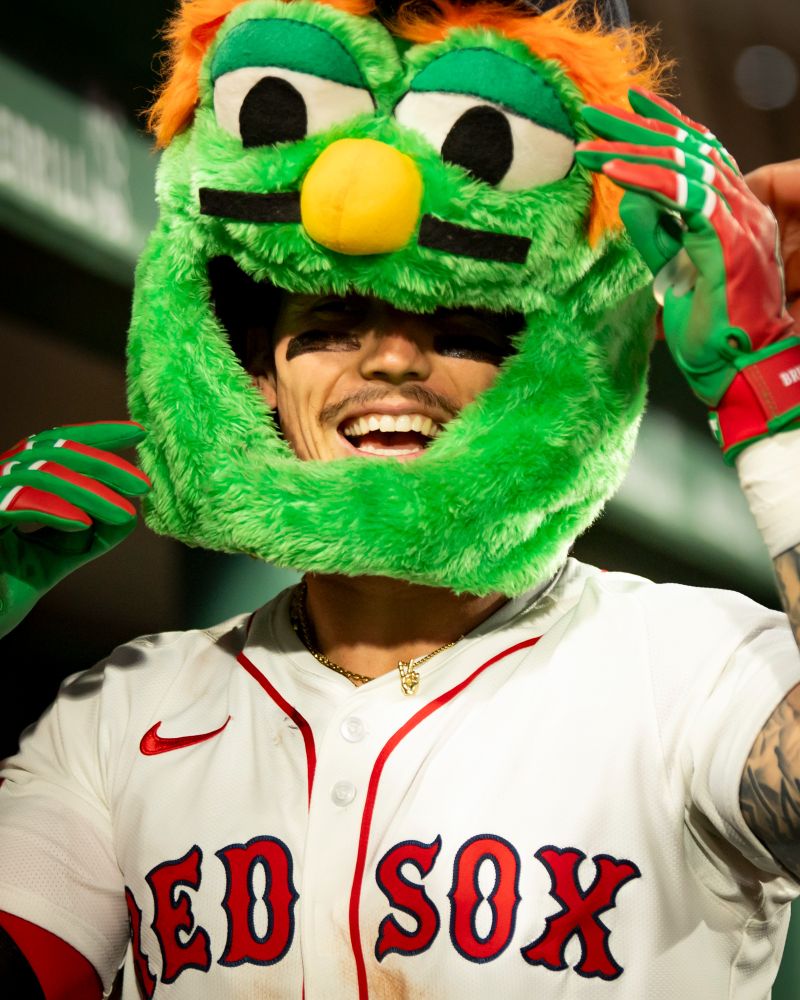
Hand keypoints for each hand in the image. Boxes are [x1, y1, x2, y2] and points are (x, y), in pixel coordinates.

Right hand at [0, 421, 150, 637]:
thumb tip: (131, 513)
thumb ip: (91, 536)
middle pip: (50, 450)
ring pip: (39, 473)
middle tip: (141, 482)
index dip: (96, 435)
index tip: (137, 434)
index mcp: (12, 484)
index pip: (54, 445)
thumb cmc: (5, 592)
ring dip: (88, 491)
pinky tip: (83, 522)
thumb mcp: (59, 556)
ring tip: (123, 512)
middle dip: (101, 463)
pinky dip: (54, 508)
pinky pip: (16, 502)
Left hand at [575, 88, 795, 409]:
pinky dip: (646, 180)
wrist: (737, 369)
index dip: (663, 125)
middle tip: (592, 112)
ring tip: (590, 142)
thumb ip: (656, 234)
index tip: (626, 106)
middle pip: (686, 149)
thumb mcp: (672, 273)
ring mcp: (740, 221)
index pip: (698, 154)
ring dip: (630, 150)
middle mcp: (742, 208)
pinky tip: (613, 170)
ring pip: (682, 166)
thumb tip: (629, 197)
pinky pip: (684, 196)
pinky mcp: (729, 240)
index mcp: (732, 213)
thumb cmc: (710, 330)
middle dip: (635, 127)